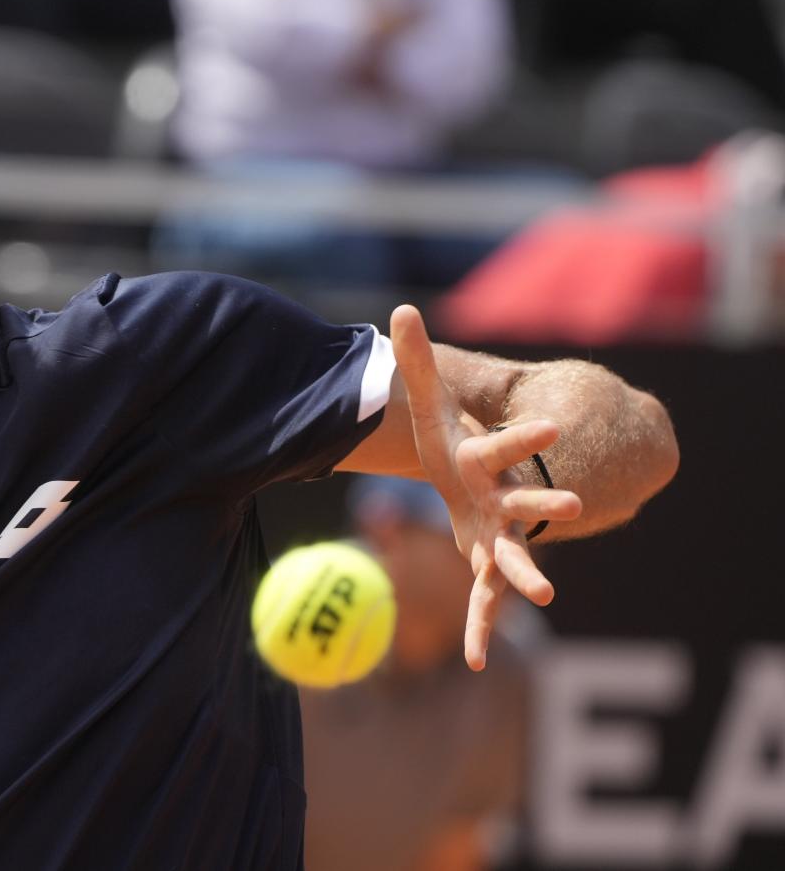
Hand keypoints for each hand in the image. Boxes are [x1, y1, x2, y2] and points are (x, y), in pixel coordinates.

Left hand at [390, 305, 582, 669]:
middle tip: (572, 505)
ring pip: (512, 557)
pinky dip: (479, 630)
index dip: (525, 436)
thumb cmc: (450, 439)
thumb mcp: (427, 402)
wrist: (465, 474)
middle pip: (524, 503)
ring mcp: (497, 536)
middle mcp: (501, 500)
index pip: (502, 445)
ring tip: (543, 596)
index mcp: (484, 460)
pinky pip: (481, 601)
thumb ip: (416, 358)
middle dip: (545, 505)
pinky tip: (474, 662)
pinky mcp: (483, 565)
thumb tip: (399, 309)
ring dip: (524, 575)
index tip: (551, 428)